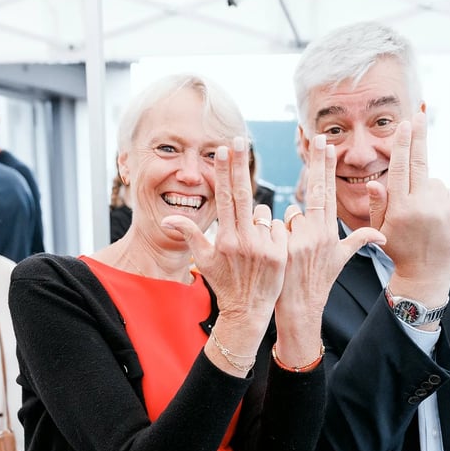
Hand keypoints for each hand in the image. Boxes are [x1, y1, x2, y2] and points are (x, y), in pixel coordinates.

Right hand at [161, 136, 286, 322]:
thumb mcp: (203, 260)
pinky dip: (277, 234)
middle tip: (239, 139)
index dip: (224, 172)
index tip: (224, 149)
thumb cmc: (225, 284)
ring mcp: (263, 247)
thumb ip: (190, 234)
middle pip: (243, 194)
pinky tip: (270, 252)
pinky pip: (281, 229)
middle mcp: (243, 240)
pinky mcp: (281, 255)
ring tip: (256, 247)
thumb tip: (168, 218)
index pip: (224, 198)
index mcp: (224, 238)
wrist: (247, 312)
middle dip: (239, 165)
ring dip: (262, 222)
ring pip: (265, 215)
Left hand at [274, 134, 384, 365]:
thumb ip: (357, 241)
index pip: (328, 192)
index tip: (327, 144)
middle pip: (311, 192)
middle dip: (316, 163)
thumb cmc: (318, 283)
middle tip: (317, 136)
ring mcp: (297, 241)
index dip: (327, 167)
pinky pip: (270, 227)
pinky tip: (273, 253)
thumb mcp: (340, 261)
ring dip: (283, 228)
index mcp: (329, 232)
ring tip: (288, 253)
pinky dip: (269, 235)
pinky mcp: (280, 249)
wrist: (298, 309)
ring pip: (286, 216)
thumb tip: (383, 234)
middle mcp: (316, 234)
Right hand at [368, 112, 449, 307]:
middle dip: (418, 137)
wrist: (426, 274)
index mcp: (400, 208)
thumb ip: (378, 204)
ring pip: (432, 181)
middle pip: (420, 162)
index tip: (405, 124)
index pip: (401, 167)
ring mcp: (442, 208)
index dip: (403, 144)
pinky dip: (439, 197)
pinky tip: (434, 218)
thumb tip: (373, 182)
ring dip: (426, 187)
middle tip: (418, 116)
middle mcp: (421, 205)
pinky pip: (446, 193)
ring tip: (422, 215)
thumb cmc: (398, 250)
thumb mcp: (381, 230)